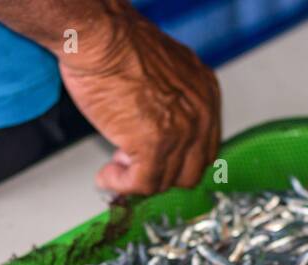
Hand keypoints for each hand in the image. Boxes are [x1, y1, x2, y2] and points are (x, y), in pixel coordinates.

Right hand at [60, 13, 220, 194]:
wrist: (101, 36)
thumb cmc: (120, 45)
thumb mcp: (162, 72)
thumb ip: (170, 103)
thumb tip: (155, 128)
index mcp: (206, 95)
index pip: (203, 150)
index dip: (175, 161)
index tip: (153, 161)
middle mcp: (200, 115)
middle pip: (189, 172)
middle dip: (159, 174)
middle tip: (132, 164)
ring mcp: (181, 133)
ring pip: (164, 181)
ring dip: (136, 180)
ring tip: (114, 168)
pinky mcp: (155, 145)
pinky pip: (142, 184)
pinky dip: (121, 186)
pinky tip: (107, 176)